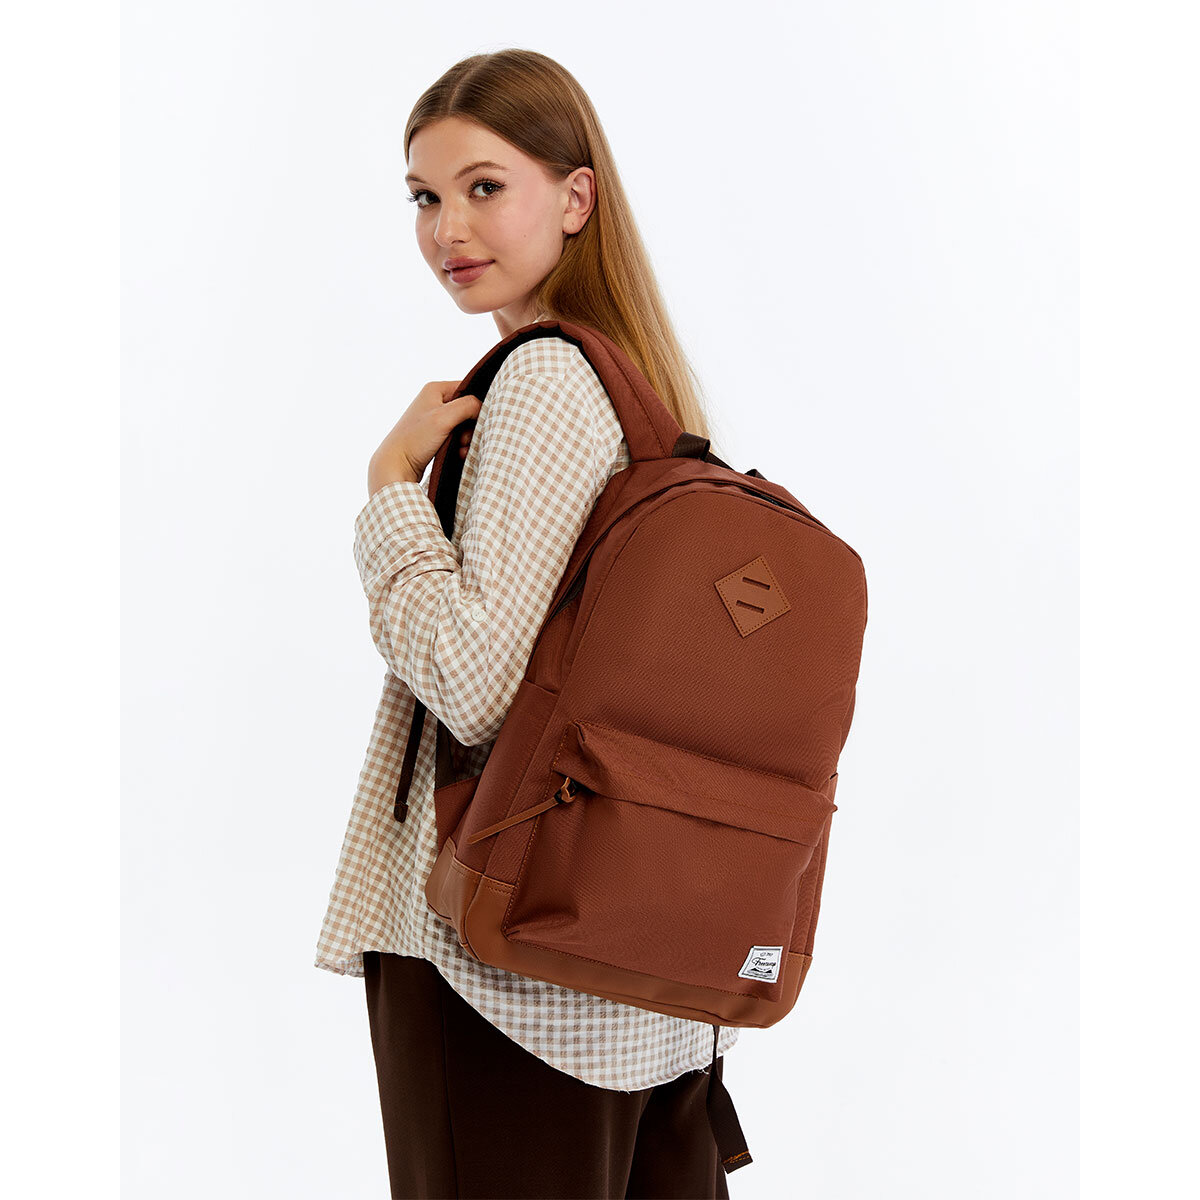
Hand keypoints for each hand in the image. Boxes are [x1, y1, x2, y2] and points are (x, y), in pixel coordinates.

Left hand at [367, 380, 482, 497]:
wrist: (396, 465)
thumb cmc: (415, 440)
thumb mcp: (444, 417)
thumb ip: (468, 406)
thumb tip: (483, 407)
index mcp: (435, 389)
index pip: (469, 387)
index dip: (477, 404)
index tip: (477, 420)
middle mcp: (435, 401)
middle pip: (468, 408)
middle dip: (472, 426)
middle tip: (465, 439)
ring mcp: (435, 418)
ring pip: (464, 424)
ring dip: (468, 438)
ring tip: (461, 449)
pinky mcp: (435, 435)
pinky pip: (457, 436)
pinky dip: (461, 445)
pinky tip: (459, 454)